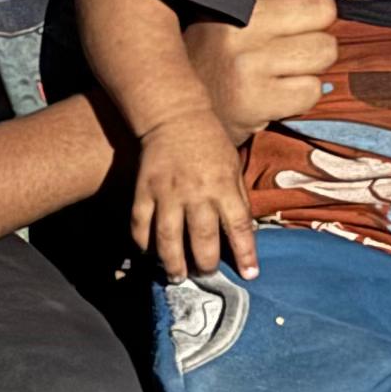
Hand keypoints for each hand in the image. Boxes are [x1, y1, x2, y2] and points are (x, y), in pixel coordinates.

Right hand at [128, 107, 257, 281]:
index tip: (249, 275)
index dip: (245, 254)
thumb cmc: (211, 142)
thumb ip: (236, 199)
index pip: (239, 227)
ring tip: (177, 276)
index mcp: (223, 186)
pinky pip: (140, 225)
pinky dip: (143, 244)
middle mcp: (196, 193)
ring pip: (168, 240)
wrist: (175, 115)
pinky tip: (149, 254)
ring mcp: (167, 193)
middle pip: (202, 240)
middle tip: (206, 274)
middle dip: (206, 265)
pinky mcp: (143, 190)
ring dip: (173, 264)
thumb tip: (242, 234)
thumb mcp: (233, 167)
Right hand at [186, 0, 337, 135]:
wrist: (175, 108)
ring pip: (325, 49)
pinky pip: (312, 90)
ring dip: (311, 65)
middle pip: (323, 8)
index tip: (285, 10)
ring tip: (280, 69)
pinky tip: (274, 94)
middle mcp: (238, 19)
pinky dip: (300, 97)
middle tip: (287, 43)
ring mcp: (246, 59)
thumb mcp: (226, 4)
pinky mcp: (253, 98)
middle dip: (315, 28)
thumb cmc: (214, 53)